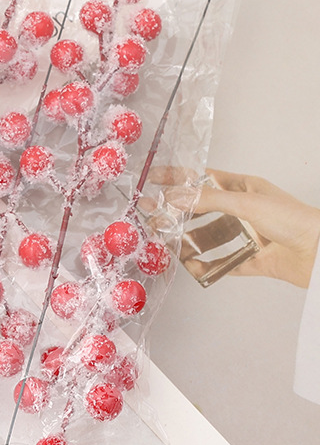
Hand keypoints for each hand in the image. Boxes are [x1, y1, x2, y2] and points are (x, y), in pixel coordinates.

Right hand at [150, 167, 319, 288]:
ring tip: (167, 241)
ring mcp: (248, 235)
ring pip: (210, 238)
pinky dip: (208, 267)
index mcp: (243, 188)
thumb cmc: (291, 218)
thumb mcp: (245, 203)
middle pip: (202, 210)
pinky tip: (193, 267)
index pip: (203, 179)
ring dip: (189, 240)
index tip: (153, 178)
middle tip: (151, 214)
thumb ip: (207, 200)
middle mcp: (244, 210)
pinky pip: (224, 263)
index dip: (177, 177)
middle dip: (176, 212)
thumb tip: (172, 196)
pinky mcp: (253, 259)